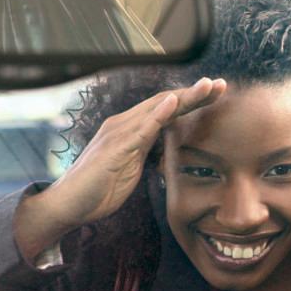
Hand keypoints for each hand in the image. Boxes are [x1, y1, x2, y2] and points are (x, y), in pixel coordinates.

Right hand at [14, 78, 225, 259]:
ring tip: (208, 87)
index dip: (192, 100)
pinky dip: (158, 114)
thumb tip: (168, 149)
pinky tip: (174, 102)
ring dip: (185, 97)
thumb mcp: (133, 168)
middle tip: (222, 84)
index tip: (217, 94)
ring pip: (157, 109)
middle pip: (165, 102)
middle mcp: (124, 125)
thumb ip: (149, 153)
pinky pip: (141, 128)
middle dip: (195, 93)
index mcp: (131, 130)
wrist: (68, 206)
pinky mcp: (115, 148)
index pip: (166, 109)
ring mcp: (118, 134)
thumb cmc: (100, 189)